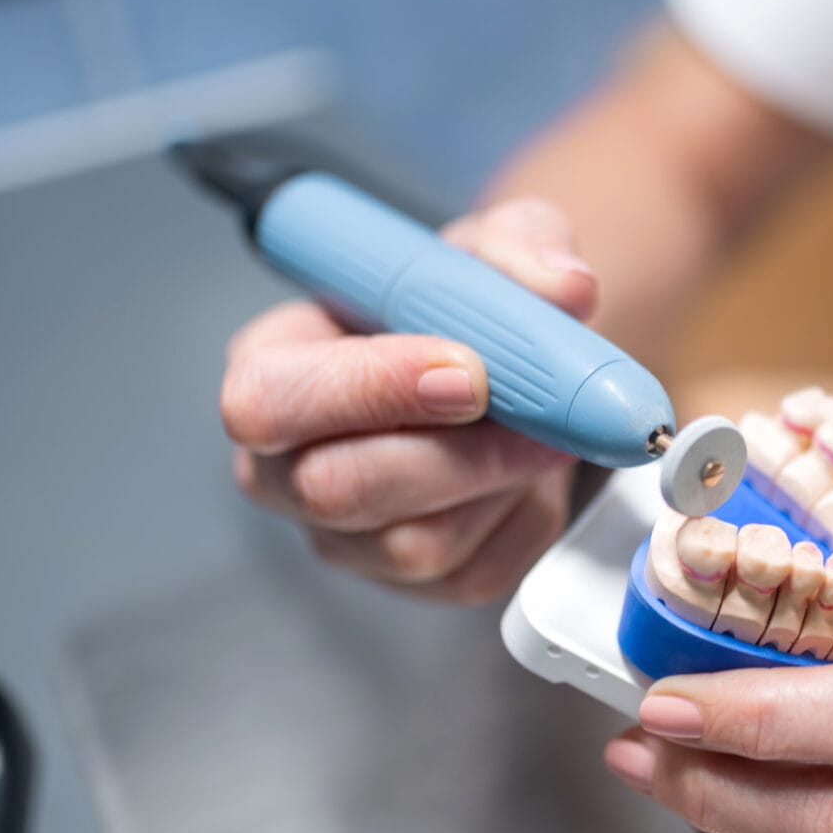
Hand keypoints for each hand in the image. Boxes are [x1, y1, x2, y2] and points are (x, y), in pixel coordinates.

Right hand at [221, 199, 596, 602]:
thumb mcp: (490, 247)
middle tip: (538, 414)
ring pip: (416, 544)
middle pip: (335, 490)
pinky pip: (474, 573)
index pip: (266, 402)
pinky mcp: (411, 585)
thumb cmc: (466, 305)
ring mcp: (342, 539)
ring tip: (545, 430)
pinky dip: (527, 521)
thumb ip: (521, 246)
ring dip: (501, 483)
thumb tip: (567, 287)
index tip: (468, 371)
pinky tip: (534, 472)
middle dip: (454, 454)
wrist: (512, 372)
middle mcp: (284, 468)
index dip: (365, 391)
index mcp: (270, 370)